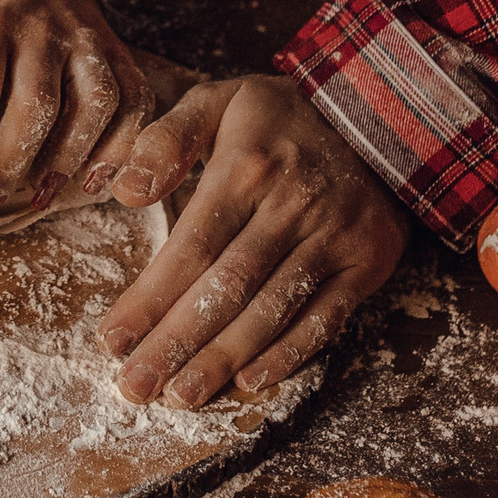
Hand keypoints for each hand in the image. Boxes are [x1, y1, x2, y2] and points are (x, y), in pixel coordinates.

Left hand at [0, 0, 155, 217]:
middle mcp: (42, 26)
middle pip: (36, 105)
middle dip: (10, 165)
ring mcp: (87, 39)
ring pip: (92, 104)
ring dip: (66, 160)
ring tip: (39, 197)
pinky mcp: (118, 53)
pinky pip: (132, 101)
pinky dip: (119, 147)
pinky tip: (92, 181)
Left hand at [96, 74, 406, 406]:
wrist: (385, 112)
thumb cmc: (283, 116)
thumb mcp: (219, 101)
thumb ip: (166, 140)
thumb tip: (124, 191)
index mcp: (247, 167)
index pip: (191, 246)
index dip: (150, 298)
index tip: (112, 340)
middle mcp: (292, 205)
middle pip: (226, 287)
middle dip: (176, 342)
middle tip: (136, 386)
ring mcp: (334, 237)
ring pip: (271, 309)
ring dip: (223, 359)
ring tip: (180, 396)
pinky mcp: (366, 262)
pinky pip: (326, 318)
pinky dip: (289, 354)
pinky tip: (251, 382)